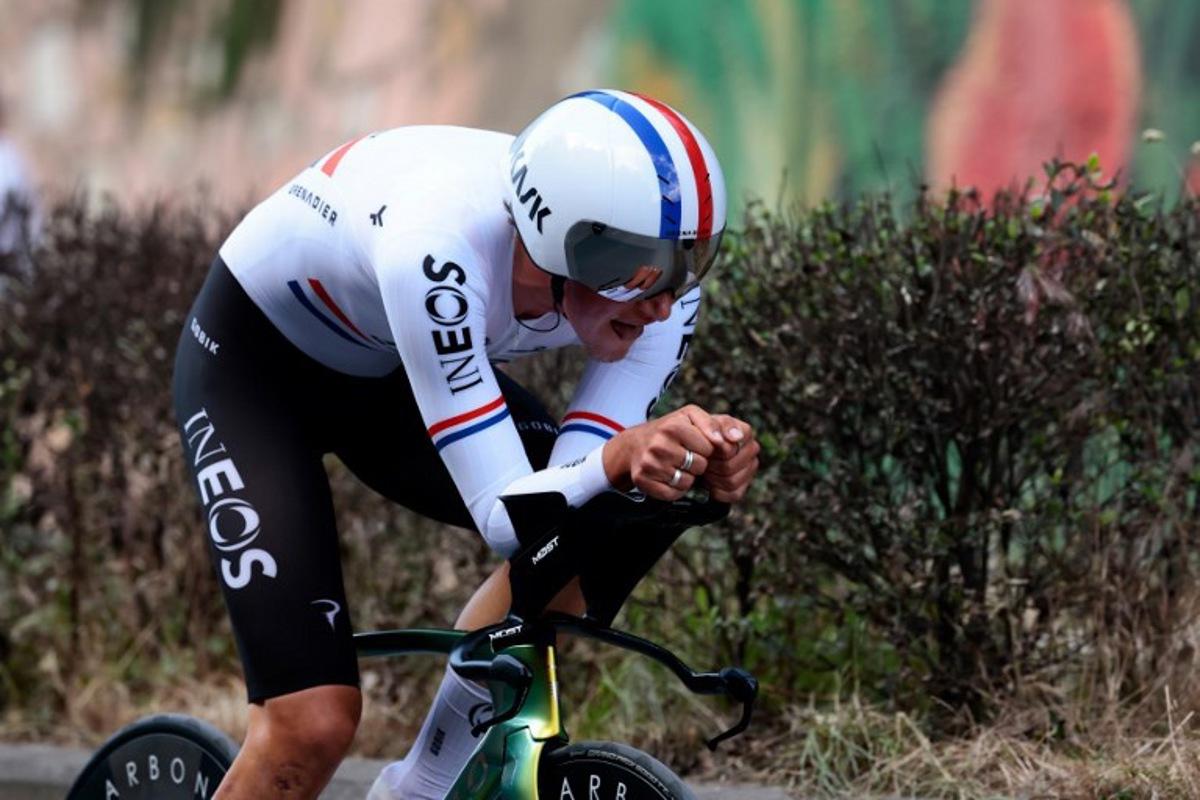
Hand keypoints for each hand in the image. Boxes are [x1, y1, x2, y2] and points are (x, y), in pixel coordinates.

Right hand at [603, 405, 725, 499]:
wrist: (636, 445)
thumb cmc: (671, 429)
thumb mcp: (691, 416)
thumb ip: (716, 423)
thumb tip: (736, 438)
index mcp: (673, 427)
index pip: (709, 448)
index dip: (706, 448)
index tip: (696, 444)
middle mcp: (658, 445)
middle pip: (699, 466)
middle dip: (697, 463)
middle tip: (685, 455)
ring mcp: (649, 464)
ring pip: (687, 482)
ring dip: (687, 476)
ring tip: (676, 465)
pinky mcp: (643, 480)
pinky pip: (673, 493)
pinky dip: (675, 489)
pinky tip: (668, 476)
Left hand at [699, 414, 758, 503]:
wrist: (690, 451)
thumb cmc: (695, 435)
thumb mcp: (697, 421)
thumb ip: (713, 424)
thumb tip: (735, 437)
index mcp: (744, 431)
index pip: (732, 447)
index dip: (715, 451)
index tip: (707, 449)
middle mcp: (751, 449)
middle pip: (731, 465)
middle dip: (712, 464)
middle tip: (703, 459)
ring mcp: (749, 468)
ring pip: (731, 481)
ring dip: (713, 478)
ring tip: (705, 469)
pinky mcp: (743, 486)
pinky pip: (732, 494)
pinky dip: (716, 491)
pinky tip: (709, 482)